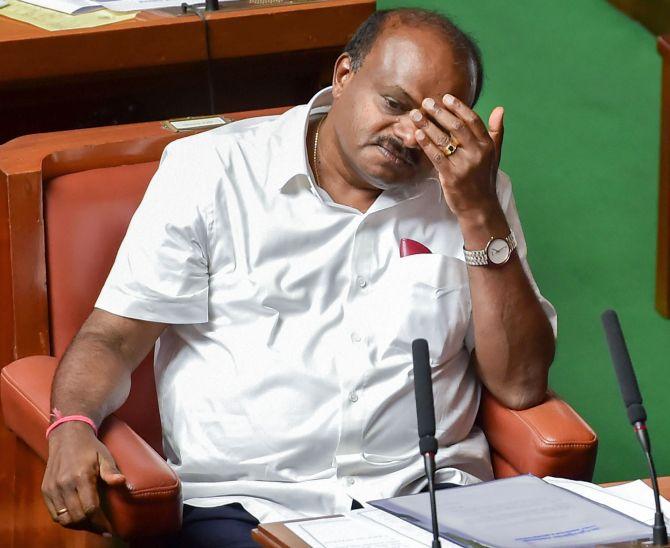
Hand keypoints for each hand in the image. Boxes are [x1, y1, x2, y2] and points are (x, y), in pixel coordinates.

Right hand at [42, 421, 127, 534]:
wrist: (67, 436)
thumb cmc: (90, 447)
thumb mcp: (104, 456)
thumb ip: (111, 471)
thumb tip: (122, 482)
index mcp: (81, 476)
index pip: (90, 508)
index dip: (100, 522)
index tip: (109, 529)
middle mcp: (64, 484)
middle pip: (77, 517)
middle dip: (91, 526)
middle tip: (102, 529)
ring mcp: (52, 488)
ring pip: (64, 518)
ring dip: (78, 525)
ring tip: (91, 525)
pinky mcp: (45, 490)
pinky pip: (54, 514)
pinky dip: (66, 520)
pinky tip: (77, 518)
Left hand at [410, 94, 504, 220]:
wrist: (479, 207)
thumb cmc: (484, 180)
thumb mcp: (494, 155)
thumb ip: (496, 132)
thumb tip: (500, 109)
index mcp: (487, 146)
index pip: (472, 120)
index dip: (459, 107)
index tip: (446, 98)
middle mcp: (477, 153)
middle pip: (456, 127)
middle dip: (440, 112)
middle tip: (426, 102)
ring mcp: (464, 165)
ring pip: (443, 140)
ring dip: (427, 125)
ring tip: (415, 115)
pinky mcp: (451, 176)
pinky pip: (436, 156)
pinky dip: (426, 144)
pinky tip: (417, 135)